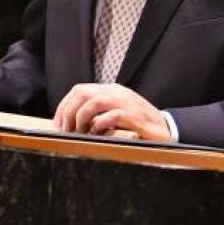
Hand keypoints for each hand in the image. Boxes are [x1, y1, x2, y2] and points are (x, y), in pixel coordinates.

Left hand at [54, 83, 170, 140]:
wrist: (165, 129)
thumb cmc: (138, 124)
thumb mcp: (116, 113)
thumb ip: (99, 112)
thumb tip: (73, 122)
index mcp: (111, 90)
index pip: (80, 89)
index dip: (64, 105)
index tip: (58, 123)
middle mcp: (117, 92)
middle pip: (83, 93)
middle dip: (69, 112)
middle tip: (65, 130)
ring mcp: (126, 102)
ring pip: (94, 101)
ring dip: (81, 118)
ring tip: (78, 133)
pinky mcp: (134, 116)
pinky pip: (110, 116)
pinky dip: (99, 125)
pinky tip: (96, 134)